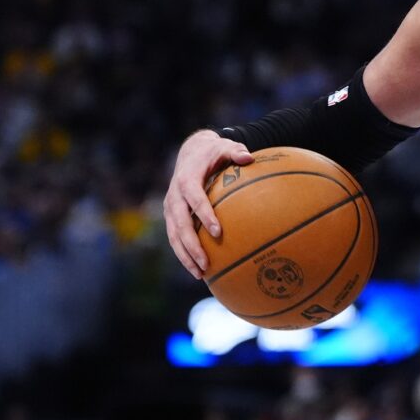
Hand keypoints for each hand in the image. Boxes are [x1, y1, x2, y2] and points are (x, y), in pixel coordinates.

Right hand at [163, 129, 255, 278]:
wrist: (191, 152)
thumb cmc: (213, 152)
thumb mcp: (225, 146)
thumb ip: (236, 151)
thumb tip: (249, 157)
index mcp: (186, 179)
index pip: (194, 198)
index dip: (204, 215)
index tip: (218, 231)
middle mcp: (174, 195)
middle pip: (180, 224)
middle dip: (191, 245)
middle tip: (206, 263)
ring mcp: (170, 207)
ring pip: (173, 235)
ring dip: (185, 255)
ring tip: (200, 274)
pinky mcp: (171, 216)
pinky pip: (175, 237)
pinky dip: (184, 253)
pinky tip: (197, 269)